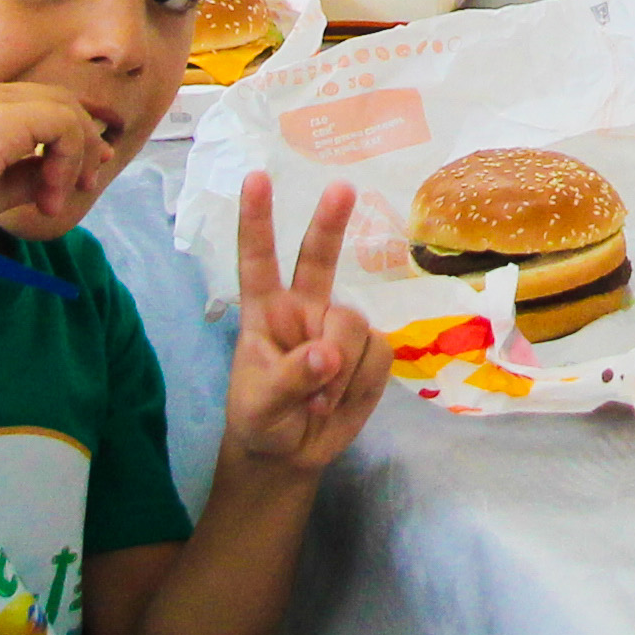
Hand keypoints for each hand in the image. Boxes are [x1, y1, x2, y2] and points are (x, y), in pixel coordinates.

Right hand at [0, 81, 100, 239]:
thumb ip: (24, 177)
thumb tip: (52, 179)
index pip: (43, 105)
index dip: (73, 135)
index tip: (82, 175)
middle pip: (61, 102)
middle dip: (84, 142)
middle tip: (88, 182)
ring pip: (65, 110)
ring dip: (75, 156)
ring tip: (54, 200)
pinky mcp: (2, 117)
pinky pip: (61, 124)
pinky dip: (67, 159)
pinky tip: (47, 195)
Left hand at [220, 173, 385, 475]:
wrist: (291, 456)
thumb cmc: (261, 421)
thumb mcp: (259, 406)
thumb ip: (288, 378)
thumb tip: (326, 356)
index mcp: (265, 313)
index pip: (258, 261)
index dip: (256, 221)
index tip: (255, 178)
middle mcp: (304, 308)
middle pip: (319, 259)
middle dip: (330, 223)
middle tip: (342, 188)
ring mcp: (338, 328)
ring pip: (353, 324)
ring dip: (340, 369)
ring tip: (318, 402)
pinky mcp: (370, 352)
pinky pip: (379, 353)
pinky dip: (361, 382)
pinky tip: (340, 400)